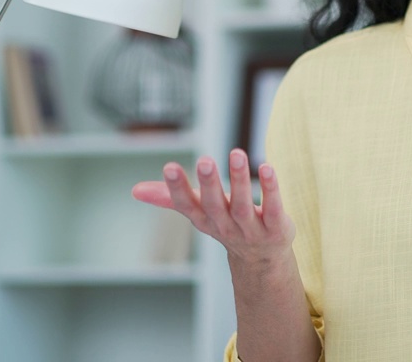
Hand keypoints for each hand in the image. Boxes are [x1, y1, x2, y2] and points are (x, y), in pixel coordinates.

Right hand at [132, 148, 294, 264]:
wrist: (262, 258)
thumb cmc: (227, 225)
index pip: (187, 205)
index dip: (177, 188)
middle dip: (209, 184)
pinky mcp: (276, 229)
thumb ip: (171, 199)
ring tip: (236, 153)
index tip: (169, 166)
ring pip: (242, 206)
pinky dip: (270, 189)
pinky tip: (267, 167)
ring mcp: (251, 230)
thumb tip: (135, 190)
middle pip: (214, 205)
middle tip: (204, 160)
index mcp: (204, 220)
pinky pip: (273, 208)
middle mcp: (225, 226)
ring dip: (239, 180)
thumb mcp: (200, 213)